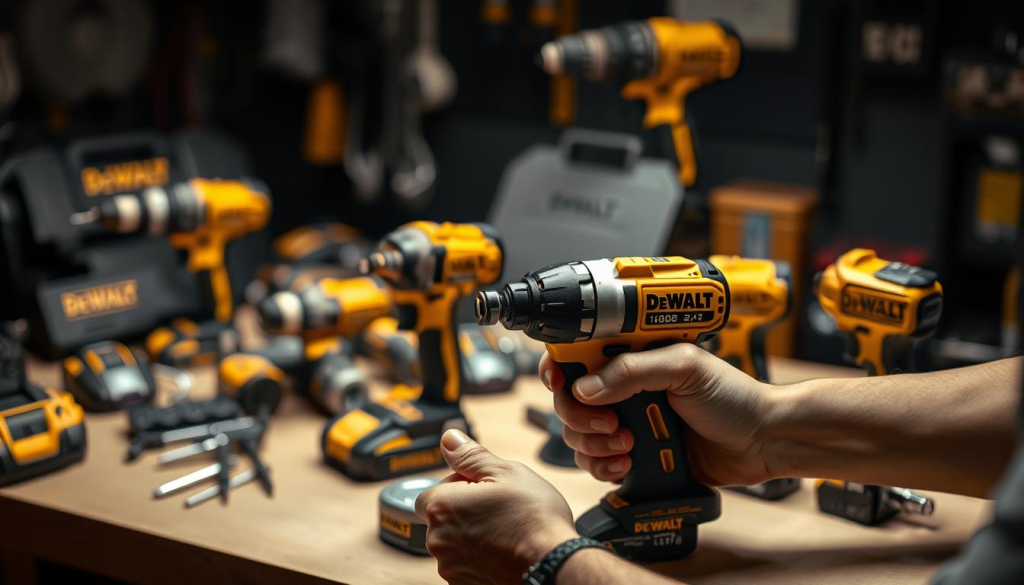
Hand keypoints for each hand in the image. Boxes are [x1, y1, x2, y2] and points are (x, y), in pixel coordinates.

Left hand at [415, 429, 577, 583]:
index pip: (433, 490)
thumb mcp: (506, 472)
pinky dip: (482, 558)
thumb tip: (448, 439)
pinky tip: (505, 551)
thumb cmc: (534, 519)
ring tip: (507, 532)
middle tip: (500, 509)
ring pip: (456, 542)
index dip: (459, 486)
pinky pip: (468, 564)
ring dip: (474, 535)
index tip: (484, 489)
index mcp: (442, 507)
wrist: (554, 566)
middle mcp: (438, 540)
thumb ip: (470, 456)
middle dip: (466, 511)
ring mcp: (451, 567)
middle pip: (444, 518)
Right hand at [540, 343, 772, 486]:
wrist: (761, 442)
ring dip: (594, 444)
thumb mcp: (685, 369)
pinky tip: (627, 465)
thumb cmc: (734, 398)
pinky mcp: (634, 456)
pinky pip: (595, 464)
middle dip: (580, 416)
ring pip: (577, 435)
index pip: (577, 355)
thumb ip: (633, 371)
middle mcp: (624, 388)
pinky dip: (603, 467)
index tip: (560, 383)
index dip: (559, 368)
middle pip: (568, 401)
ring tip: (629, 446)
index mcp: (633, 357)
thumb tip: (585, 387)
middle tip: (612, 423)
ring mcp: (626, 423)